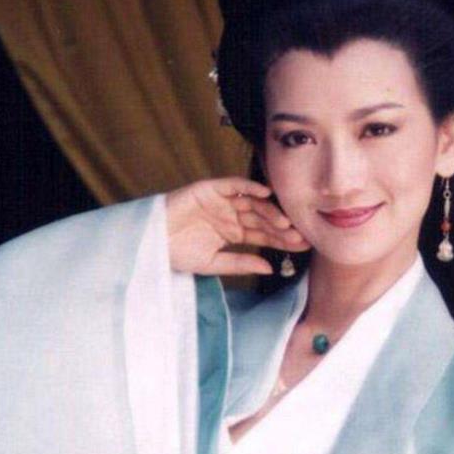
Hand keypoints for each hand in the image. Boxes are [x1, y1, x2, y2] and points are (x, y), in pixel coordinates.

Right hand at [166, 177, 310, 274]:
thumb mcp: (212, 264)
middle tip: (300, 235)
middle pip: (262, 219)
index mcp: (233, 232)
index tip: (303, 246)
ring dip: (269, 210)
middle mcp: (231, 215)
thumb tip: (269, 268)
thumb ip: (240, 264)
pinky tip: (265, 193)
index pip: (263, 235)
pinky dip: (249, 186)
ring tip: (284, 222)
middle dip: (281, 227)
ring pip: (252, 202)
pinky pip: (233, 185)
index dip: (283, 240)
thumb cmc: (176, 254)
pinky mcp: (210, 189)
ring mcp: (221, 201)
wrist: (150, 243)